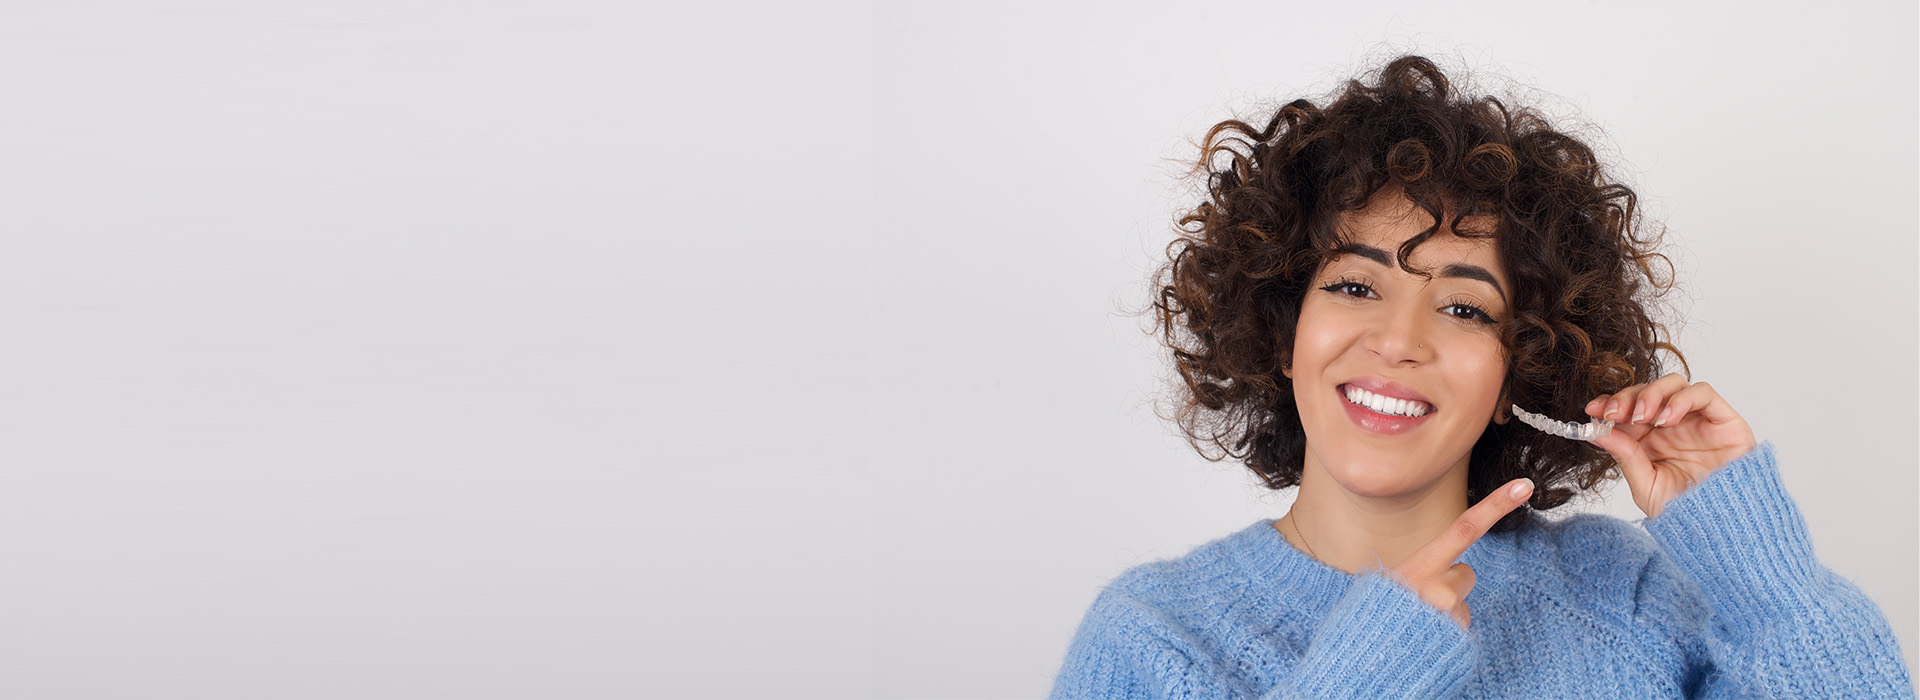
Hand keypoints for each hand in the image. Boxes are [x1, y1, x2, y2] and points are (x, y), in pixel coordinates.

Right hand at [1387, 477, 1533, 628]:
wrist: (1364, 663)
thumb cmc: (1372, 618)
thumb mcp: (1386, 583)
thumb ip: (1420, 570)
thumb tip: (1452, 571)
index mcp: (1418, 569)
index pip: (1464, 529)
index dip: (1496, 506)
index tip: (1524, 486)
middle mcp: (1440, 592)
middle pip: (1466, 573)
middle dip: (1450, 582)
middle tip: (1419, 600)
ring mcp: (1451, 618)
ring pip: (1462, 603)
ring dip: (1445, 611)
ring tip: (1417, 624)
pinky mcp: (1458, 642)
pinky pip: (1461, 628)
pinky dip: (1446, 632)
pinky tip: (1424, 638)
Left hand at [1585, 373, 1756, 518]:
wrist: (1722, 528)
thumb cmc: (1687, 511)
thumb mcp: (1646, 484)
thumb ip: (1624, 455)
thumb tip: (1595, 431)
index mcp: (1651, 439)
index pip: (1628, 408)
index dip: (1610, 403)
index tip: (1593, 410)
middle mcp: (1674, 426)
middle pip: (1647, 391)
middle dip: (1627, 397)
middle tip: (1614, 414)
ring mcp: (1698, 420)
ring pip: (1673, 384)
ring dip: (1651, 394)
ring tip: (1641, 418)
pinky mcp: (1725, 420)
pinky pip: (1703, 393)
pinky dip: (1681, 399)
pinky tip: (1666, 419)